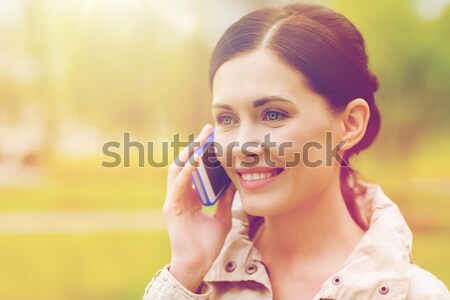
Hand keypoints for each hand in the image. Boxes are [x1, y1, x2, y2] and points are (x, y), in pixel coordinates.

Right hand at [162, 124, 235, 291]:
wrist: (198, 263)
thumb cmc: (208, 244)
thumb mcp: (222, 217)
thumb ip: (225, 200)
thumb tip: (235, 183)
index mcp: (190, 197)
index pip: (194, 169)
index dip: (202, 153)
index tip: (214, 139)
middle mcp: (180, 195)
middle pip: (185, 164)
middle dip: (195, 146)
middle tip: (208, 131)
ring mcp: (174, 200)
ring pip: (178, 169)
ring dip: (189, 153)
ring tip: (201, 139)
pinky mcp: (171, 207)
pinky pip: (178, 184)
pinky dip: (186, 171)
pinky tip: (195, 160)